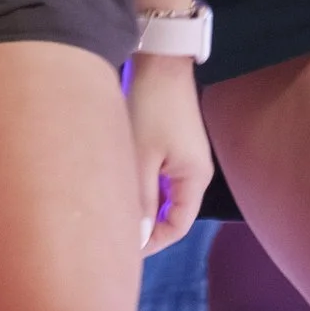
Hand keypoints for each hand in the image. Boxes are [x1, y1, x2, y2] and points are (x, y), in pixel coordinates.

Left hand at [129, 54, 211, 250]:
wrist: (160, 62)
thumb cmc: (151, 107)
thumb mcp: (142, 158)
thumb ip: (142, 200)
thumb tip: (139, 238)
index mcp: (195, 178)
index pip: (178, 226)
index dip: (153, 242)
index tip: (124, 248)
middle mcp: (195, 171)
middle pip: (172, 212)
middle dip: (146, 226)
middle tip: (114, 232)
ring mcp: (185, 157)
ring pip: (163, 195)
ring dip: (142, 205)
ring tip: (114, 209)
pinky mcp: (174, 144)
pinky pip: (160, 177)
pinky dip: (143, 186)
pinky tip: (121, 184)